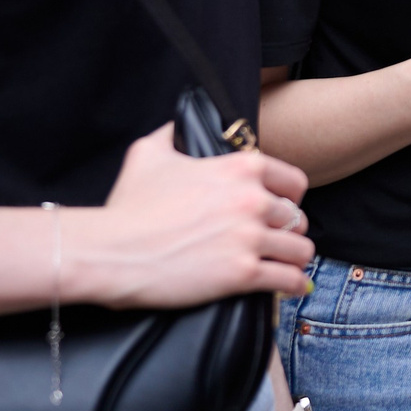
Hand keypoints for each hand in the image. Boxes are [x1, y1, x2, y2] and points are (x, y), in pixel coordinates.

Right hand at [78, 124, 316, 306]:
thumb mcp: (148, 153)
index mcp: (240, 168)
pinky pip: (287, 279)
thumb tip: (179, 123)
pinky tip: (287, 287)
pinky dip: (291, 285)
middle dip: (289, 231)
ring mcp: (248, 238)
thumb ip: (173, 133)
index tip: (281, 209)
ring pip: (300, 250)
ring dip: (294, 259)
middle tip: (277, 240)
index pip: (294, 182)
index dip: (289, 198)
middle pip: (297, 218)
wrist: (110, 251)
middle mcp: (251, 200)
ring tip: (285, 265)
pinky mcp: (241, 274)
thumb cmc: (128, 206)